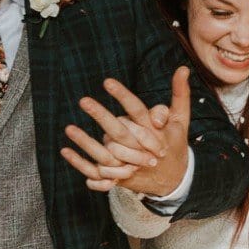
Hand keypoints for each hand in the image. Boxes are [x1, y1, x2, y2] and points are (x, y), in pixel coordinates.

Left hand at [61, 68, 191, 195]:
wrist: (174, 180)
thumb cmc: (174, 145)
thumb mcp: (181, 120)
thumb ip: (180, 94)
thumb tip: (182, 68)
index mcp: (155, 132)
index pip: (138, 110)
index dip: (123, 96)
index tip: (107, 81)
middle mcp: (141, 149)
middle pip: (119, 132)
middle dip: (101, 116)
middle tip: (84, 100)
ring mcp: (130, 165)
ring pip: (105, 154)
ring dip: (86, 142)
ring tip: (68, 128)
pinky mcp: (120, 177)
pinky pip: (97, 172)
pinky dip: (80, 164)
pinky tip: (66, 150)